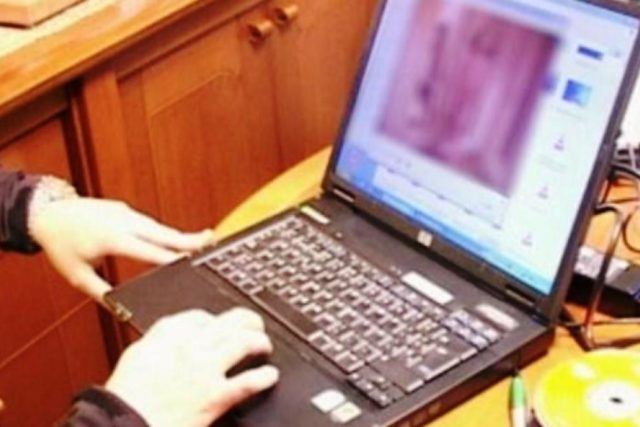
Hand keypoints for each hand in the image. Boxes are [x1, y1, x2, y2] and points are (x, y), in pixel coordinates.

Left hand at [29, 198, 215, 300]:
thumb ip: (102, 293)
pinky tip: (173, 238)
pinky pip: (149, 222)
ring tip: (200, 241)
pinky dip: (163, 231)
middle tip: (212, 240)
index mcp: (113, 239)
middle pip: (163, 232)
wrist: (45, 213)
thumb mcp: (77, 275)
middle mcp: (123, 223)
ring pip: (158, 226)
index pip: (151, 250)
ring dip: (178, 234)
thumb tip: (120, 310)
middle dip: (189, 237)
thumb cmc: (60, 244)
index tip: (192, 259)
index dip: (173, 256)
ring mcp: (125, 214)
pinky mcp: (124, 210)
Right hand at [106, 308, 278, 426]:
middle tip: (255, 326)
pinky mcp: (216, 396)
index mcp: (168, 333)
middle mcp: (190, 345)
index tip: (222, 325)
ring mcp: (205, 369)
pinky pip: (249, 381)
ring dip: (260, 343)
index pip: (201, 316)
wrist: (123, 425)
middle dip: (248, 320)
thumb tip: (175, 339)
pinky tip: (270, 376)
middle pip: (231, 321)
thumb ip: (161, 342)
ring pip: (244, 342)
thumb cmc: (126, 398)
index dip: (217, 320)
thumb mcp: (137, 356)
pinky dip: (264, 377)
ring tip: (264, 347)